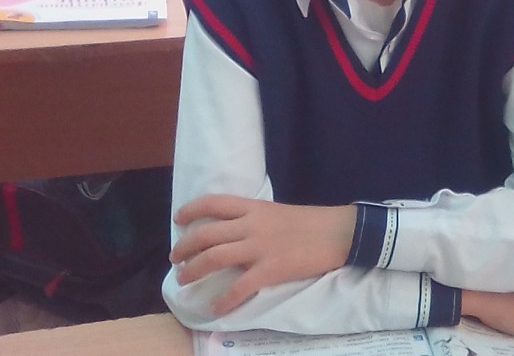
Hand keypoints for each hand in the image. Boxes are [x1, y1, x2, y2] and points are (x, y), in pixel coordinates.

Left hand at [171, 194, 356, 314]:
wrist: (338, 233)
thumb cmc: (311, 222)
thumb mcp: (278, 212)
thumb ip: (255, 219)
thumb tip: (236, 230)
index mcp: (254, 208)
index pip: (214, 203)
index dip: (191, 210)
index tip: (178, 219)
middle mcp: (251, 225)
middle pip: (206, 234)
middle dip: (185, 247)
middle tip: (175, 259)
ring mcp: (259, 247)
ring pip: (215, 258)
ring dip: (194, 270)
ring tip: (183, 280)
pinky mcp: (270, 269)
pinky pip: (240, 287)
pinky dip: (224, 300)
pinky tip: (216, 308)